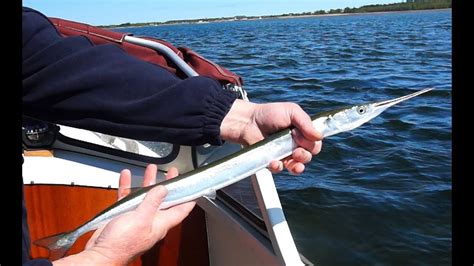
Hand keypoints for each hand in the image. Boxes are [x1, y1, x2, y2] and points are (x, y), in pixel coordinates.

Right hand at [53, 164, 194, 264]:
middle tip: (171, 173)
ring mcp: (136, 218)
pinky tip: (127, 176)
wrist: (101, 253)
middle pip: (163, 200)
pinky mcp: (123, 217)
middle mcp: (150, 220)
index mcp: (160, 223)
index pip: (181, 210)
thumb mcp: (142, 219)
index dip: (189, 199)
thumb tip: (164, 190)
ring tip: (151, 169)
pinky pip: (127, 198)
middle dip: (168, 185)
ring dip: (148, 183)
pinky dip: (127, 187)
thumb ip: (153, 203)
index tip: (193, 188)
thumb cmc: (122, 243)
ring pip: (145, 196)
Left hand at [220, 99, 322, 174]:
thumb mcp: (291, 111)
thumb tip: (319, 136)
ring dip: (297, 166)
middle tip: (296, 150)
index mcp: (302, 134)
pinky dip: (278, 167)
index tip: (302, 137)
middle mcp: (295, 145)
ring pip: (297, 167)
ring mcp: (284, 155)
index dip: (313, 144)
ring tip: (292, 158)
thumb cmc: (269, 114)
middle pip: (308, 157)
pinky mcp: (272, 161)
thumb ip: (305, 122)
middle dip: (305, 155)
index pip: (315, 144)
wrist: (248, 121)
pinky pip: (279, 169)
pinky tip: (274, 161)